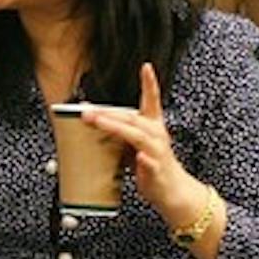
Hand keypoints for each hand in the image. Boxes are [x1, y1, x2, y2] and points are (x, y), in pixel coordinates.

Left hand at [85, 63, 207, 229]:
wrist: (172, 191)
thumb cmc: (152, 165)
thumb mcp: (133, 144)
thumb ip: (117, 131)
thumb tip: (92, 117)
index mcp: (152, 126)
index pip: (152, 100)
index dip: (150, 83)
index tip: (146, 67)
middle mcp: (156, 135)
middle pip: (132, 118)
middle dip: (108, 113)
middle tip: (87, 110)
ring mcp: (157, 152)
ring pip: (137, 136)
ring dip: (117, 127)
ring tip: (100, 122)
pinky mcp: (156, 170)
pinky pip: (150, 163)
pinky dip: (144, 160)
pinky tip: (138, 157)